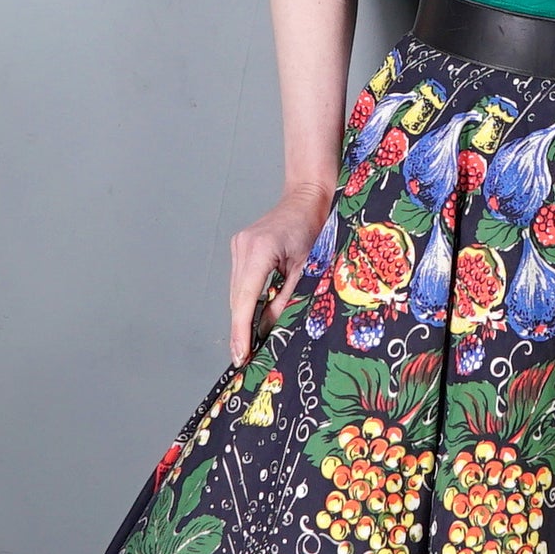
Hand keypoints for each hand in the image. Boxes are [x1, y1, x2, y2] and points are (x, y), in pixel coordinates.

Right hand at [228, 183, 334, 365]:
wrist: (309, 194)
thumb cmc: (317, 226)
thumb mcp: (308, 267)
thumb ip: (288, 298)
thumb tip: (270, 329)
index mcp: (260, 249)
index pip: (244, 299)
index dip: (241, 331)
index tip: (241, 355)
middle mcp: (243, 246)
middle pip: (237, 297)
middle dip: (240, 328)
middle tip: (243, 359)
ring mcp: (239, 245)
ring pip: (237, 291)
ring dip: (242, 315)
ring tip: (247, 344)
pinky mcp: (242, 246)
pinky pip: (241, 280)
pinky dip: (247, 299)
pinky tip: (251, 317)